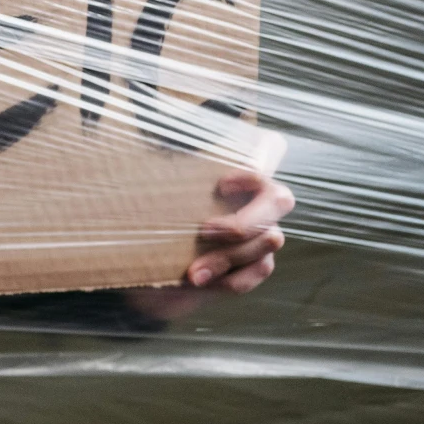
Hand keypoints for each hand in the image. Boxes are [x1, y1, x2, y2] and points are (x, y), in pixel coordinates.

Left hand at [125, 166, 294, 325]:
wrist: (143, 274)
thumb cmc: (149, 224)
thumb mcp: (150, 192)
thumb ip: (163, 166)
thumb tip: (152, 141)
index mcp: (233, 174)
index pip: (271, 149)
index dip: (259, 161)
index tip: (221, 183)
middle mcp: (254, 201)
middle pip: (280, 199)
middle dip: (244, 219)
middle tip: (204, 231)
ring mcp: (259, 233)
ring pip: (270, 239)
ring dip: (229, 256)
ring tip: (193, 273)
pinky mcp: (254, 265)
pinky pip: (260, 269)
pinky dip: (231, 279)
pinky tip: (203, 282)